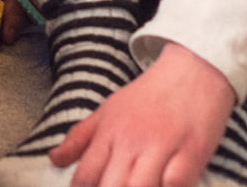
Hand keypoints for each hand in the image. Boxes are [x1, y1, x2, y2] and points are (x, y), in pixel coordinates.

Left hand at [51, 42, 235, 186]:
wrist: (191, 72)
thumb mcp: (108, 110)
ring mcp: (162, 147)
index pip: (87, 174)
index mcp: (109, 132)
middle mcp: (132, 141)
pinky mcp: (193, 153)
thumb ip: (81, 137)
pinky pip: (177, 184)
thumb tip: (54, 159)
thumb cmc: (148, 96)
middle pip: (112, 185)